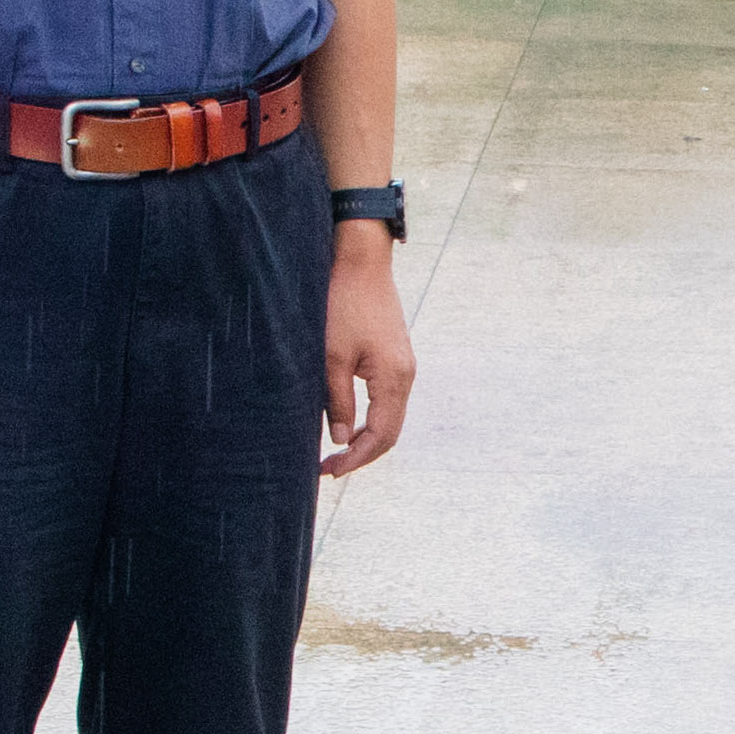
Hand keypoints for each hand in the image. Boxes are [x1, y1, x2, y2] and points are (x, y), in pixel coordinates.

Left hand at [321, 228, 415, 476]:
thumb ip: (336, 401)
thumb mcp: (331, 357)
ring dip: (366, 437)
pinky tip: (348, 422)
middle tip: (328, 467)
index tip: (329, 470)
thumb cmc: (343, 305)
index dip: (355, 458)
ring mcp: (404, 366)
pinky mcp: (396, 357)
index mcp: (393, 379)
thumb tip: (339, 439)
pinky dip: (370, 418)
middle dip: (361, 454)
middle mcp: (405, 376)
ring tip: (335, 450)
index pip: (381, 436)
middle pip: (390, 432)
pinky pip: (388, 400)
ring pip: (390, 417)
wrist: (362, 263)